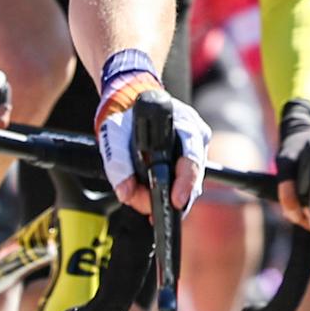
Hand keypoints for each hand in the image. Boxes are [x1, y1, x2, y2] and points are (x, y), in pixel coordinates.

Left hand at [97, 91, 210, 215]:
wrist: (129, 103)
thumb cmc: (124, 116)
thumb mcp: (113, 134)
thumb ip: (118, 163)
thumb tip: (126, 193)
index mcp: (184, 123)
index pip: (192, 157)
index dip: (186, 182)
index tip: (175, 201)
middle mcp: (196, 136)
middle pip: (194, 179)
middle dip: (169, 197)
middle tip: (146, 207)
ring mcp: (195, 149)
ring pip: (190, 186)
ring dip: (165, 196)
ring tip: (140, 196)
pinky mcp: (189, 160)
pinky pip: (184, 184)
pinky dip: (167, 192)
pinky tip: (151, 195)